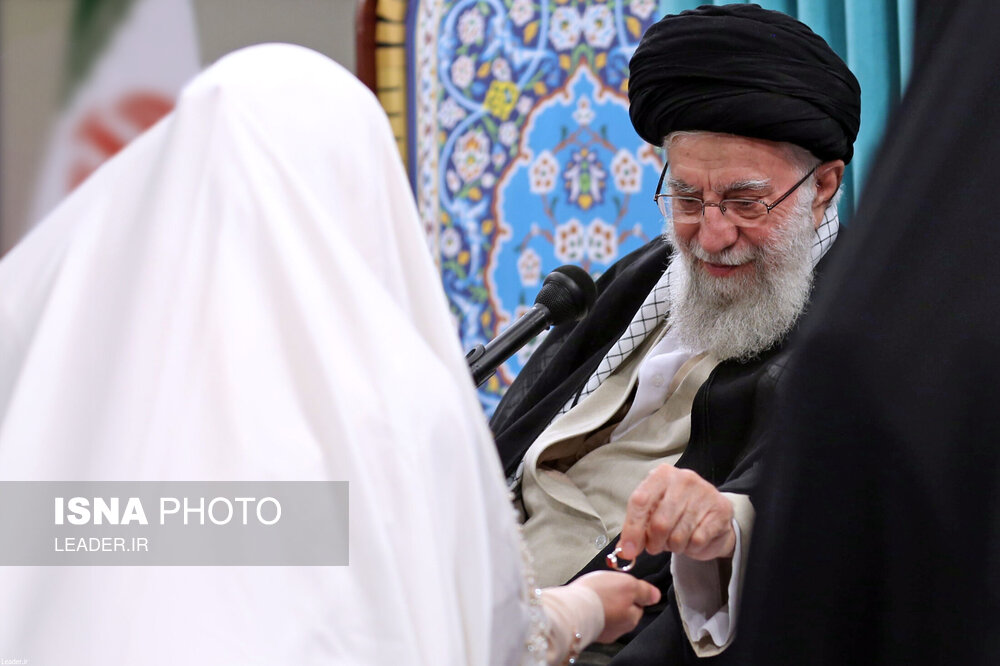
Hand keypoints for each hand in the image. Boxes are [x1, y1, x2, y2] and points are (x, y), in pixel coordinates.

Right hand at [570, 571, 660, 642]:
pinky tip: (584, 600)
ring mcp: (602, 631)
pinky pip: (593, 615)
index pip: (638, 604)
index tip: (621, 584)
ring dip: (602, 603)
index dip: (630, 590)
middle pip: (623, 609)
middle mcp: (618, 629)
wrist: (569, 608)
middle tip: (605, 586)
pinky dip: (590, 607)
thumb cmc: (598, 596)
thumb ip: (644, 590)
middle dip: (615, 598)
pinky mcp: (586, 628)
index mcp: (631, 619)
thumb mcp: (628, 585)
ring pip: (607, 613)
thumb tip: (655, 595)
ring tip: (593, 592)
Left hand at [618, 464, 734, 561]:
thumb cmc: (677, 513)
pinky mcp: (720, 510)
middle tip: (655, 547)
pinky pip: (697, 540)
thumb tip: (625, 550)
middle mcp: (683, 479)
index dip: (632, 529)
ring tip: (676, 540)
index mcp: (662, 474)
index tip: (628, 550)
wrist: (713, 515)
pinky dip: (691, 548)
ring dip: (674, 546)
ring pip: (679, 535)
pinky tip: (692, 540)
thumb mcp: (653, 513)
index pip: (640, 501)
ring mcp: (704, 493)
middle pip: (660, 522)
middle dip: (654, 543)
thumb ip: (637, 528)